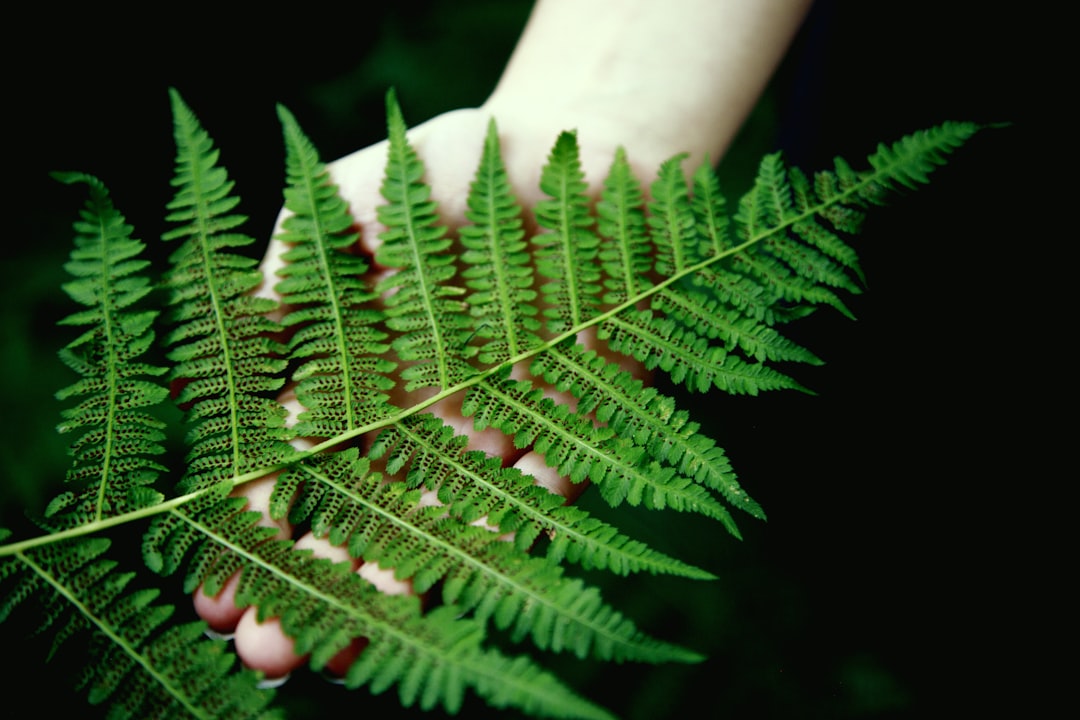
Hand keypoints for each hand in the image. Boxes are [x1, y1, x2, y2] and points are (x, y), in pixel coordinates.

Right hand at [191, 104, 651, 680]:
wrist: (581, 156)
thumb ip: (304, 251)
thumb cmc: (460, 166)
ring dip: (393, 588)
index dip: (253, 525)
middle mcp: (421, 414)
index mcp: (359, 371)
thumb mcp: (362, 190)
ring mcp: (495, 427)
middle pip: (360, 514)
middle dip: (311, 583)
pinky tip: (460, 584)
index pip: (294, 464)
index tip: (211, 585)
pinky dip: (504, 535)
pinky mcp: (575, 424)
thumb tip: (244, 323)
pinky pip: (539, 490)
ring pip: (441, 524)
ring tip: (340, 657)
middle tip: (260, 651)